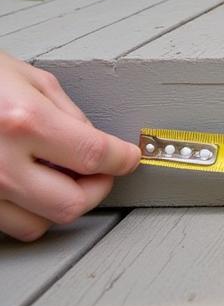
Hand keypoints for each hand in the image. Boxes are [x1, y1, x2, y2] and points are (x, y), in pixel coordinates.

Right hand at [0, 50, 139, 240]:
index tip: (129, 158)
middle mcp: (0, 163)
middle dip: (97, 188)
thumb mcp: (32, 80)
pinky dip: (29, 210)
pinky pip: (9, 225)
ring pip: (40, 224)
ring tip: (62, 177)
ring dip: (61, 203)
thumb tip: (96, 140)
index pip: (93, 155)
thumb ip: (68, 114)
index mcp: (24, 121)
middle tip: (102, 172)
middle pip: (71, 203)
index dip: (122, 159)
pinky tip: (32, 184)